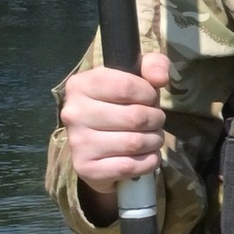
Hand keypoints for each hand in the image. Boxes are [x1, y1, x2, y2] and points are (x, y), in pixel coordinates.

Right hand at [60, 50, 169, 210]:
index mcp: (80, 84)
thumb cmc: (120, 105)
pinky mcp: (85, 168)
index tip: (150, 99)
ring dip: (154, 141)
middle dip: (156, 120)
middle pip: (135, 117)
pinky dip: (149, 162)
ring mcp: (77, 143)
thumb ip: (153, 65)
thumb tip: (160, 78)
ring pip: (135, 143)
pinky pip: (130, 166)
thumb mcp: (135, 76)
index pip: (127, 87)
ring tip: (152, 137)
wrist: (98, 146)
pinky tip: (147, 155)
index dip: (149, 94)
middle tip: (155, 121)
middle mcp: (73, 113)